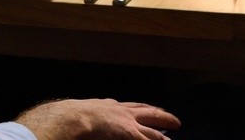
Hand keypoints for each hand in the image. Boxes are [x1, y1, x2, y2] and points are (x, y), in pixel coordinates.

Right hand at [17, 98, 180, 139]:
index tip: (151, 111)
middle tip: (175, 122)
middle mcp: (122, 112)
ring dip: (164, 134)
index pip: (132, 107)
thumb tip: (78, 116)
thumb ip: (87, 114)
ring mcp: (128, 124)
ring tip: (174, 136)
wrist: (70, 118)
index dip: (143, 110)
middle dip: (162, 116)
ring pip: (153, 129)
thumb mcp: (80, 113)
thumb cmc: (68, 118)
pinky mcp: (130, 135)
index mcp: (110, 107)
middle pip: (148, 113)